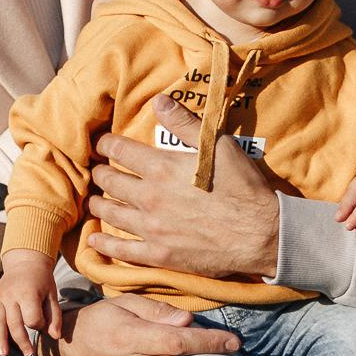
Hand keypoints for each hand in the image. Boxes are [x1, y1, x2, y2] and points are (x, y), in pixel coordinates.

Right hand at [0, 252, 62, 355]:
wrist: (24, 262)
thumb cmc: (41, 280)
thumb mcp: (52, 294)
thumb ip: (54, 316)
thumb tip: (55, 337)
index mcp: (27, 293)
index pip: (31, 317)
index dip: (39, 324)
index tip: (43, 324)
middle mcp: (10, 296)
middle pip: (14, 323)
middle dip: (21, 340)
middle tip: (28, 355)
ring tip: (3, 354)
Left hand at [84, 95, 279, 279]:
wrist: (260, 234)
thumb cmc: (243, 187)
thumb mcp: (218, 146)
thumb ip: (185, 122)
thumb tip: (158, 101)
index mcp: (161, 168)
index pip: (119, 151)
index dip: (106, 145)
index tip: (102, 144)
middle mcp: (149, 197)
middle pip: (110, 182)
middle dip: (100, 174)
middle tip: (98, 172)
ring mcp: (152, 228)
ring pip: (111, 213)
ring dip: (98, 204)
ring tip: (95, 201)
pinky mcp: (159, 254)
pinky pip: (122, 249)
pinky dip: (104, 243)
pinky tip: (94, 239)